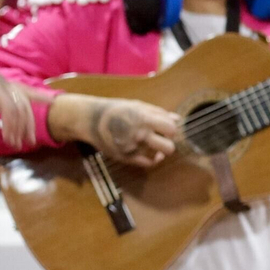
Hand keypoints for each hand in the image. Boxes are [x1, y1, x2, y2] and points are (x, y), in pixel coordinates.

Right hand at [0, 69, 48, 148]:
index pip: (23, 91)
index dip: (39, 96)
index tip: (53, 101)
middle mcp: (0, 80)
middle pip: (24, 104)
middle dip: (28, 125)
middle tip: (28, 143)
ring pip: (19, 108)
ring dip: (19, 129)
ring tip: (16, 144)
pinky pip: (10, 110)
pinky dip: (11, 125)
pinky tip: (7, 137)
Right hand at [50, 95, 178, 167]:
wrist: (91, 119)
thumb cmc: (118, 110)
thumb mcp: (138, 106)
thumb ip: (159, 113)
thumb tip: (178, 119)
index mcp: (144, 119)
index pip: (171, 129)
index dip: (172, 130)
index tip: (166, 128)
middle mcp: (139, 134)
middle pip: (169, 148)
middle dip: (170, 144)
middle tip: (164, 140)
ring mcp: (132, 147)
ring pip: (158, 155)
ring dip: (160, 151)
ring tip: (155, 145)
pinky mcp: (124, 157)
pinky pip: (147, 163)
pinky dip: (152, 159)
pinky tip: (151, 153)